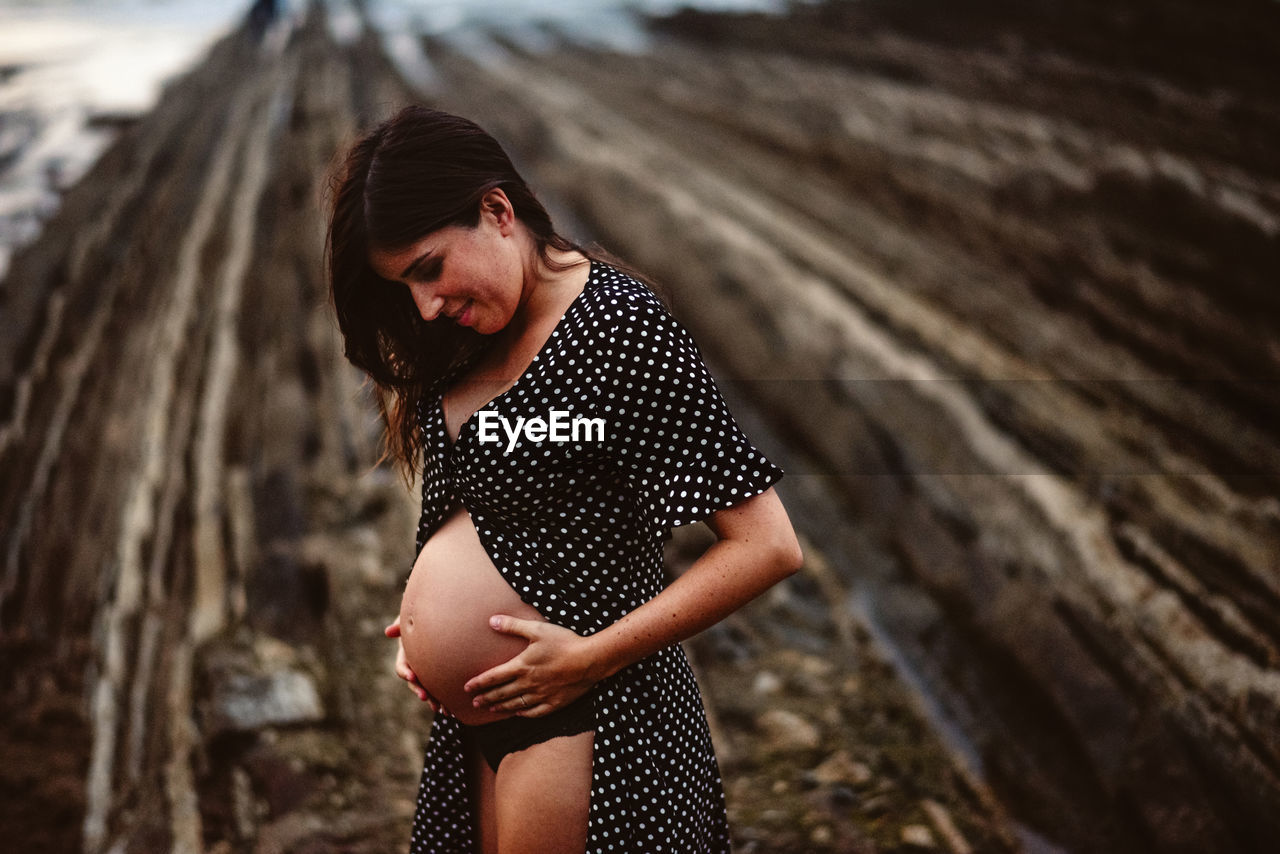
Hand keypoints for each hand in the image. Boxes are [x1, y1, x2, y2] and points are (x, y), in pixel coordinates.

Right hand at [385, 617, 449, 715]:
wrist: (441, 616)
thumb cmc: (424, 615)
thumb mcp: (411, 618)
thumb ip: (402, 625)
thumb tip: (388, 631)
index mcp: (406, 654)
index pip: (401, 666)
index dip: (405, 672)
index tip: (411, 676)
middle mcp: (415, 665)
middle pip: (414, 682)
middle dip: (418, 690)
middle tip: (425, 696)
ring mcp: (426, 670)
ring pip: (427, 688)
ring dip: (432, 699)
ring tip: (439, 708)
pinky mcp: (439, 673)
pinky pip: (440, 688)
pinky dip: (445, 698)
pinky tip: (452, 708)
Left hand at [463, 616, 598, 716]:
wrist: (590, 660)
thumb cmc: (564, 642)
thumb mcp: (537, 629)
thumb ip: (513, 626)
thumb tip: (492, 621)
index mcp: (522, 666)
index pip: (494, 677)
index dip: (479, 683)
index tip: (466, 687)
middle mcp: (528, 683)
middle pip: (502, 694)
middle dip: (486, 698)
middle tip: (474, 702)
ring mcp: (541, 695)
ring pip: (516, 704)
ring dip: (501, 707)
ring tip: (490, 709)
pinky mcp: (554, 703)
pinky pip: (534, 712)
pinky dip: (524, 714)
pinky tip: (518, 713)